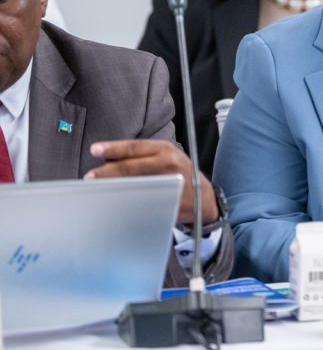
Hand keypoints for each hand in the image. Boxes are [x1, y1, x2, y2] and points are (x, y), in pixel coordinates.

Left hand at [86, 140, 218, 225]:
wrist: (204, 197)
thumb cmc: (180, 173)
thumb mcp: (166, 157)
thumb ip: (142, 156)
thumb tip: (109, 158)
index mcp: (164, 149)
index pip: (134, 147)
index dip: (113, 148)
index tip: (95, 150)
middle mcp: (167, 162)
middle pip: (131, 166)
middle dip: (107, 172)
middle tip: (90, 177)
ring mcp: (168, 182)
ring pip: (134, 184)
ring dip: (114, 187)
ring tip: (98, 190)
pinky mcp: (168, 200)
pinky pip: (143, 200)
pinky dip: (127, 200)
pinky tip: (115, 202)